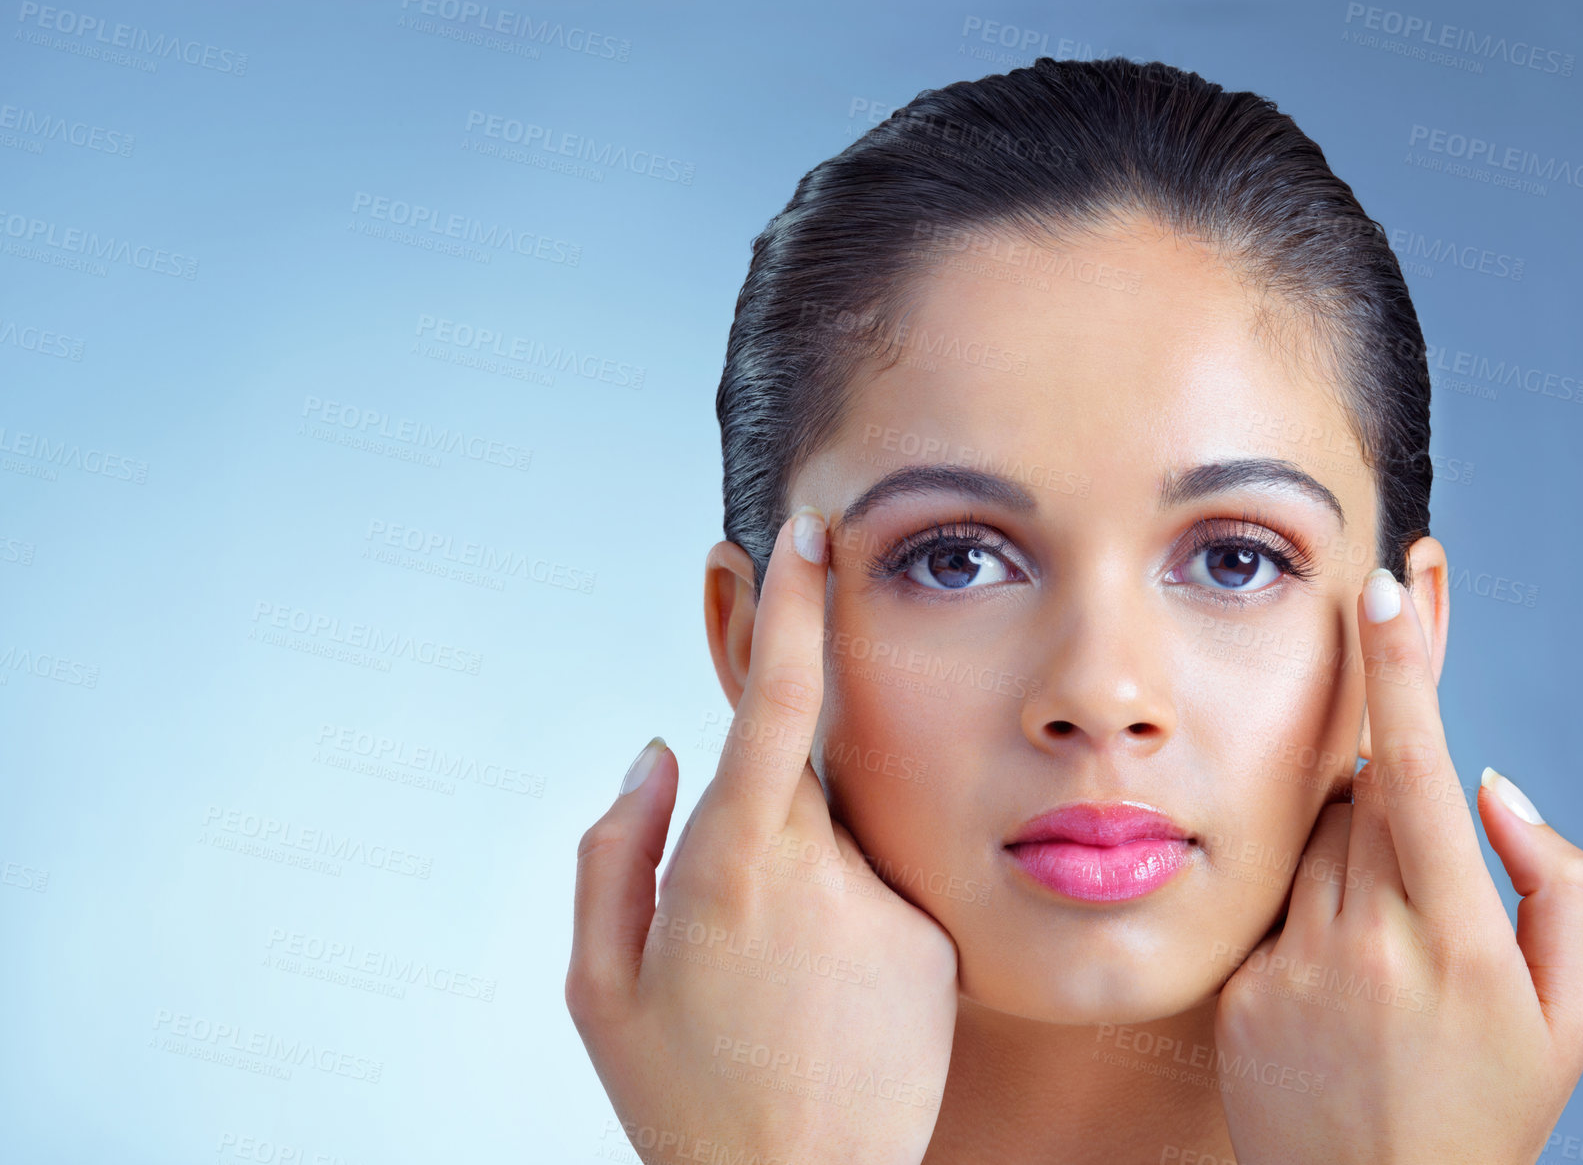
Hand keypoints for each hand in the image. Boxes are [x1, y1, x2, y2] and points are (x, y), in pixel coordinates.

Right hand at [567, 507, 959, 1164]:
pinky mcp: (933, 939)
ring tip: (776, 985)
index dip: (795, 606)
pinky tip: (822, 1001)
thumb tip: (656, 751)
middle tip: (740, 896)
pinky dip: (843, 919)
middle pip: (798, 767)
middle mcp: (822, 871)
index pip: (776, 700)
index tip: (808, 535)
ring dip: (797, 877)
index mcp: (732, 867)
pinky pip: (877, 887)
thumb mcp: (599, 985)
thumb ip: (613, 847)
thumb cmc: (686, 1097)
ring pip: (834, 834)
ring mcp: (888, 904)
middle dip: (764, 792)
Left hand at [1214, 566, 1582, 1164]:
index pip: (1419, 772)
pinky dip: (1316, 905)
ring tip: (1395, 935)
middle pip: (1365, 789)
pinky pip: (1280, 897)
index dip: (1403, 672)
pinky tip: (1346, 977)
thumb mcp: (1569, 1017)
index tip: (1386, 592)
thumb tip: (1494, 785)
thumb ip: (1556, 885)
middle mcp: (1368, 941)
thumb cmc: (1486, 1115)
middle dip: (1390, 751)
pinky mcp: (1242, 983)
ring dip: (1358, 847)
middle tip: (1400, 707)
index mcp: (1461, 942)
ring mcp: (1295, 963)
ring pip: (1320, 838)